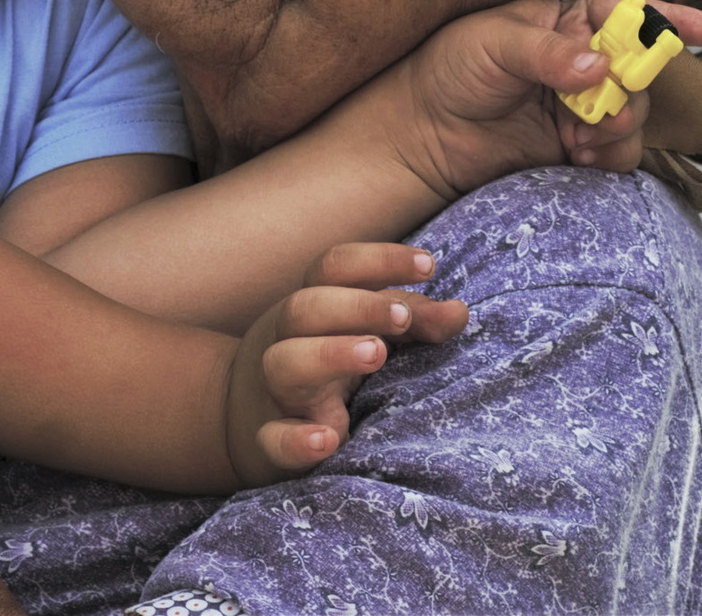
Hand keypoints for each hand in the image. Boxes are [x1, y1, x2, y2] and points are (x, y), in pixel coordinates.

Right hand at [224, 243, 466, 487]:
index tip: (429, 266)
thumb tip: (459, 311)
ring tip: (376, 353)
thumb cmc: (326, 362)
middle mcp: (288, 339)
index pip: (336, 267)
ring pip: (284, 363)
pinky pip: (273, 438)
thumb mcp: (367, 331)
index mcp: (314, 305)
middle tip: (403, 316)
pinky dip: (296, 439)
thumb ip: (414, 319)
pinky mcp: (271, 441)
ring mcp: (276, 390)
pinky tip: (327, 440)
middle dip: (357, 305)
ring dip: (330, 354)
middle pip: (306, 307)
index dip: (379, 259)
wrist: (243, 417)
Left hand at [384, 0, 701, 199]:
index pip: (625, 13)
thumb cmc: (448, 71)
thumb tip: (598, 64)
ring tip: (582, 133)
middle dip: (635, 85)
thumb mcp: (491, 44)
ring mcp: (582, 105)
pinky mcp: (577, 146)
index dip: (667, 18)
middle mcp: (582, 60)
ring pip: (635, 111)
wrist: (421, 134)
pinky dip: (610, 153)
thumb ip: (547, 52)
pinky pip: (618, 150)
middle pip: (639, 67)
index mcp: (564, 20)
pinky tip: (578, 152)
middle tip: (611, 104)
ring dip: (620, 123)